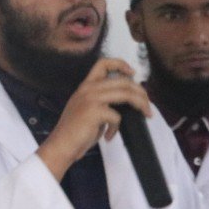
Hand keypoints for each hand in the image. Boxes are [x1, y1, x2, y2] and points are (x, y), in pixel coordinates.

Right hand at [37, 58, 152, 180]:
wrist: (61, 145)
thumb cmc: (74, 131)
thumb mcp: (86, 108)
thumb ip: (102, 99)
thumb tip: (127, 99)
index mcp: (85, 86)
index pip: (103, 63)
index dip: (121, 64)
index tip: (132, 73)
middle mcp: (88, 88)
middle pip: (123, 81)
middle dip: (141, 92)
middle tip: (147, 104)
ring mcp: (91, 99)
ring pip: (126, 94)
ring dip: (140, 104)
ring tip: (145, 114)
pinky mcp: (95, 112)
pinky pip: (117, 116)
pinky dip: (116, 128)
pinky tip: (108, 135)